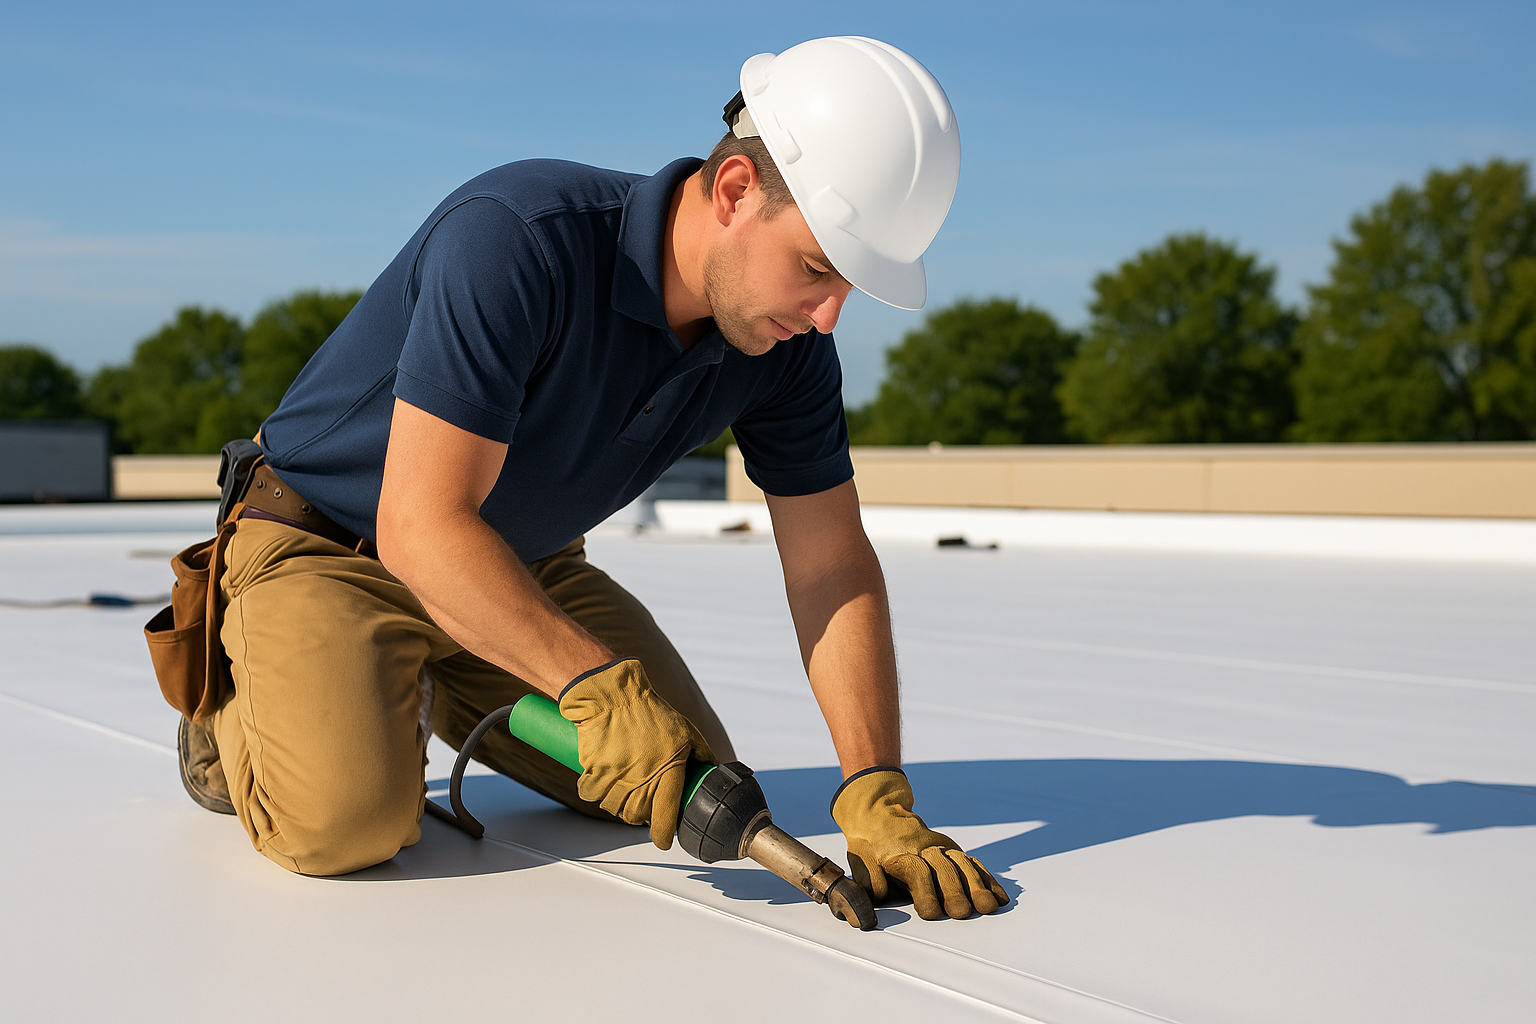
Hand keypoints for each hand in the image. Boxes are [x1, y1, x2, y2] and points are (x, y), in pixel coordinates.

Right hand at [559, 659, 713, 848]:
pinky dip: (595, 791)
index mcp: (667, 772)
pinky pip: (591, 794)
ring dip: (619, 804)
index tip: (663, 839)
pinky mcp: (593, 771)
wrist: (614, 696)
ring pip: (614, 808)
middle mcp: (641, 780)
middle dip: (641, 815)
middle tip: (644, 802)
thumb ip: (702, 755)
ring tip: (625, 788)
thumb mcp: (686, 731)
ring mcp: (615, 777)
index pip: (665, 817)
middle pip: (637, 817)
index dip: (663, 834)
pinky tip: (603, 779)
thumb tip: (714, 770)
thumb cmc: (650, 712)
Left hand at [832, 768, 1008, 919]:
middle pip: (943, 869)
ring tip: (989, 907)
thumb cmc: (869, 848)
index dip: (925, 892)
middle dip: (954, 891)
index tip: (931, 914)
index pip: (916, 873)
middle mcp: (924, 849)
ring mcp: (941, 848)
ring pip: (962, 864)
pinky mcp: (953, 851)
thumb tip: (882, 894)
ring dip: (977, 886)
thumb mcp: (860, 862)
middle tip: (962, 913)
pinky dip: (987, 879)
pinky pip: (972, 863)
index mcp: (899, 854)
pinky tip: (1000, 897)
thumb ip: (871, 881)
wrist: (880, 815)